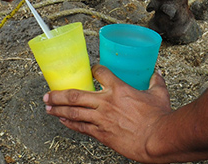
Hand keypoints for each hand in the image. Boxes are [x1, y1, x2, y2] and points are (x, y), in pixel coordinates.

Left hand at [44, 65, 172, 161]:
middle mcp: (106, 103)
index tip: (90, 70)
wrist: (157, 139)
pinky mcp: (101, 134)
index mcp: (119, 89)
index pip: (100, 73)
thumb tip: (156, 73)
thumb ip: (155, 82)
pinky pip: (80, 127)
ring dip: (58, 109)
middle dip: (59, 94)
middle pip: (75, 95)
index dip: (93, 69)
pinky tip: (62, 120)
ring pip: (73, 112)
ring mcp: (101, 119)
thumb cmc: (159, 117)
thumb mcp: (159, 94)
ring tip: (48, 107)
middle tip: (48, 93)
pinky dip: (69, 123)